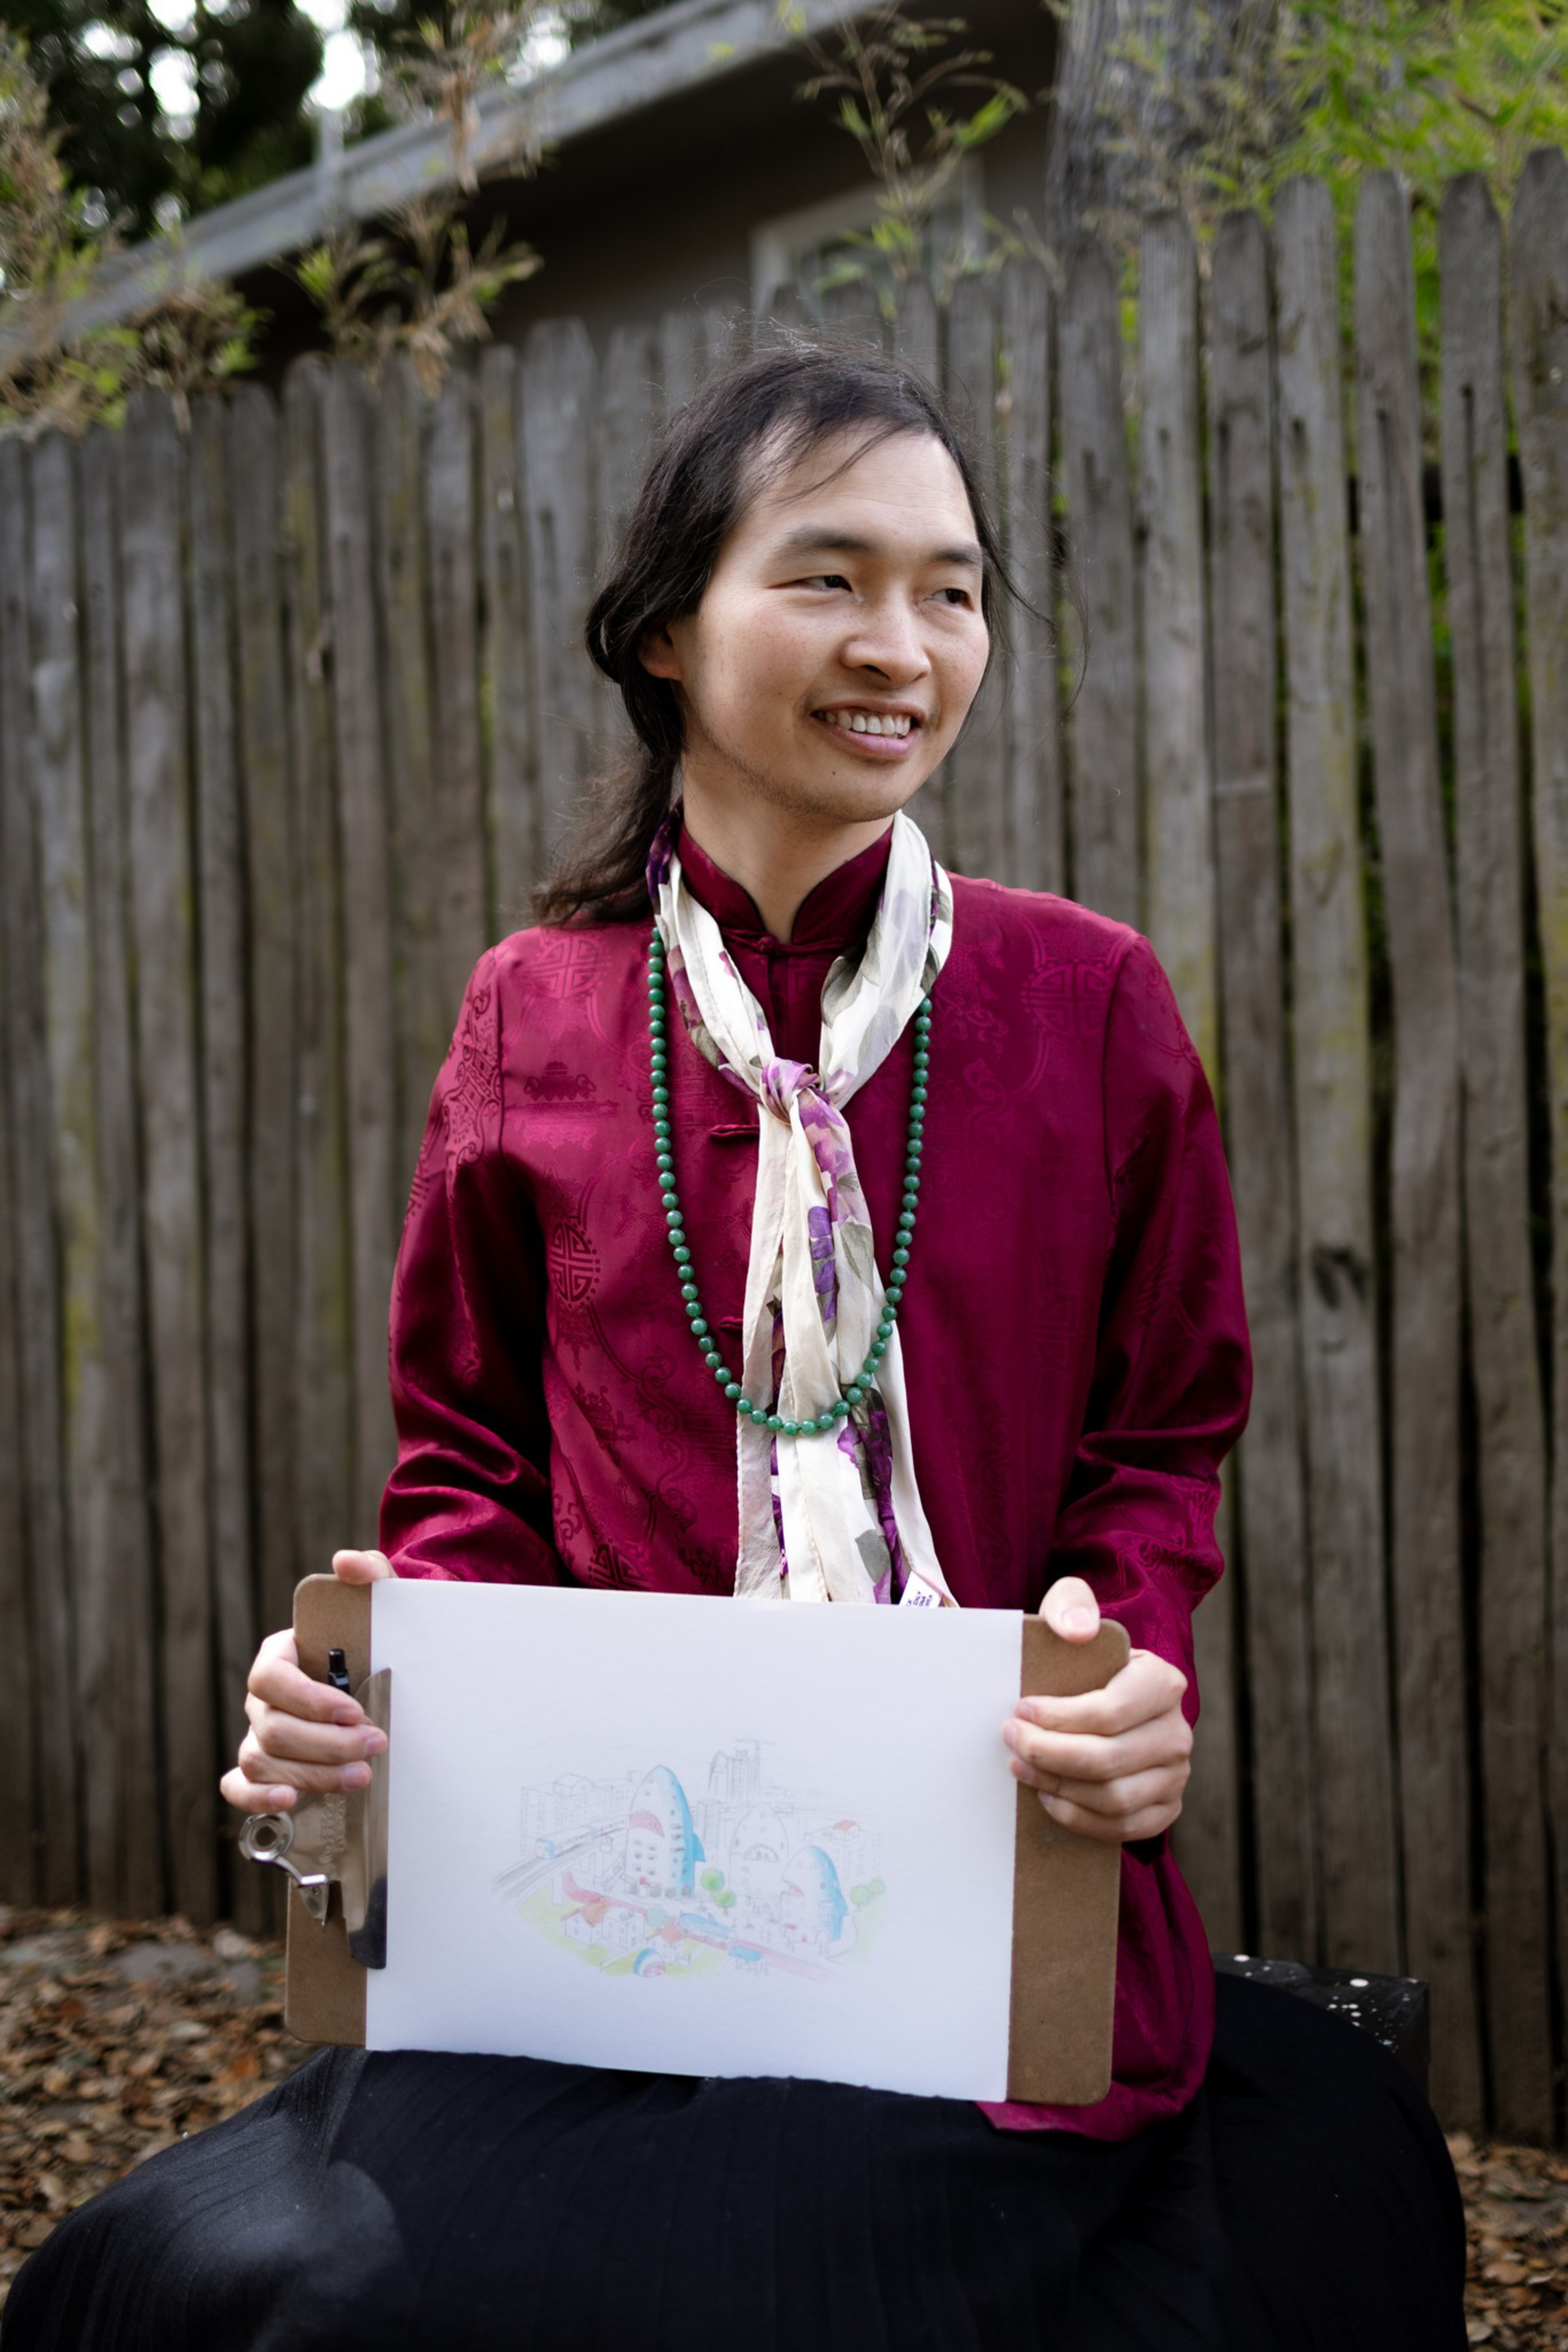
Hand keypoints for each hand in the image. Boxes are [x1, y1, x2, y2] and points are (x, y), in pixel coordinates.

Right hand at [219, 1549, 395, 1816]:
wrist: (379, 1680)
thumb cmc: (372, 1644)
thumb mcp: (380, 1605)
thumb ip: (370, 1575)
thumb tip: (347, 1563)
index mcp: (279, 1656)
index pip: (273, 1678)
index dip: (310, 1700)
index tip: (356, 1711)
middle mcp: (262, 1699)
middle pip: (274, 1728)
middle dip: (326, 1743)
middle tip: (376, 1745)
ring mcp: (258, 1735)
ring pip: (264, 1761)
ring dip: (313, 1774)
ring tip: (362, 1775)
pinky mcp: (262, 1770)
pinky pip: (239, 1787)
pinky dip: (257, 1798)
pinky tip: (289, 1802)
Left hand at [1001, 1576, 1190, 1844]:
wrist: (1105, 1693)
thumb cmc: (1084, 1656)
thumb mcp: (1073, 1611)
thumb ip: (1071, 1605)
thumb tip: (1077, 1631)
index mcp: (1162, 1683)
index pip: (1110, 1711)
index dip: (1060, 1717)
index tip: (1019, 1710)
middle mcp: (1176, 1732)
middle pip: (1108, 1759)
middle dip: (1049, 1754)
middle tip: (1010, 1740)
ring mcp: (1176, 1774)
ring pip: (1114, 1798)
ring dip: (1059, 1787)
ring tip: (1019, 1767)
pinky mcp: (1165, 1807)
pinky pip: (1123, 1827)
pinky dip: (1080, 1819)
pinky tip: (1048, 1797)